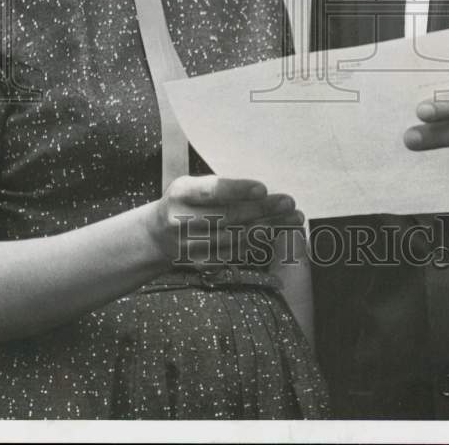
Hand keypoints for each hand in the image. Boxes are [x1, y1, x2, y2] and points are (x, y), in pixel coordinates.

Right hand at [150, 175, 303, 266]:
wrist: (157, 236)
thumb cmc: (184, 202)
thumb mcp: (191, 185)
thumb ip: (218, 186)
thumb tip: (261, 190)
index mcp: (181, 193)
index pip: (212, 191)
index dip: (237, 190)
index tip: (263, 188)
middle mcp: (182, 220)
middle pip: (229, 216)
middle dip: (263, 210)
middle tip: (289, 204)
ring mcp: (190, 245)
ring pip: (236, 237)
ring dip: (267, 228)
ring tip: (292, 220)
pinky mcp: (200, 263)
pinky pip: (234, 253)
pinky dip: (257, 244)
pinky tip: (276, 235)